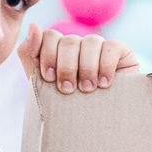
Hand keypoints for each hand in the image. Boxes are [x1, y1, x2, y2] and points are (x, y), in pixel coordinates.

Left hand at [17, 24, 138, 94]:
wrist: (96, 125)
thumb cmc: (67, 105)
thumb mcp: (42, 82)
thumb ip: (29, 53)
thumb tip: (33, 25)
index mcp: (59, 49)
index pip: (49, 36)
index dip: (47, 55)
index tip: (49, 78)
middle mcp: (79, 45)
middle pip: (69, 40)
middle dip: (66, 66)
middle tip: (68, 89)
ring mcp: (100, 46)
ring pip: (90, 41)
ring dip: (86, 68)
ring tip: (88, 89)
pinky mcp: (121, 51)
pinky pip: (111, 47)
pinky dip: (105, 66)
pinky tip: (104, 83)